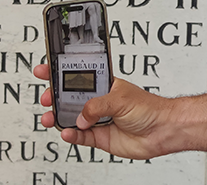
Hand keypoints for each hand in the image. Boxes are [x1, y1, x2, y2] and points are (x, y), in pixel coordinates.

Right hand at [33, 64, 178, 159]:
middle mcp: (97, 101)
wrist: (162, 131)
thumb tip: (81, 115)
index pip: (76, 75)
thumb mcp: (119, 98)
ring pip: (71, 117)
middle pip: (69, 97)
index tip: (44, 70)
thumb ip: (97, 105)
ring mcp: (97, 119)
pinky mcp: (100, 137)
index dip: (59, 71)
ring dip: (58, 117)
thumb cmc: (148, 107)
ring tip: (50, 117)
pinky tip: (67, 131)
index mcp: (102, 84)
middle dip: (54, 96)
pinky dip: (72, 135)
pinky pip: (81, 136)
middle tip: (45, 98)